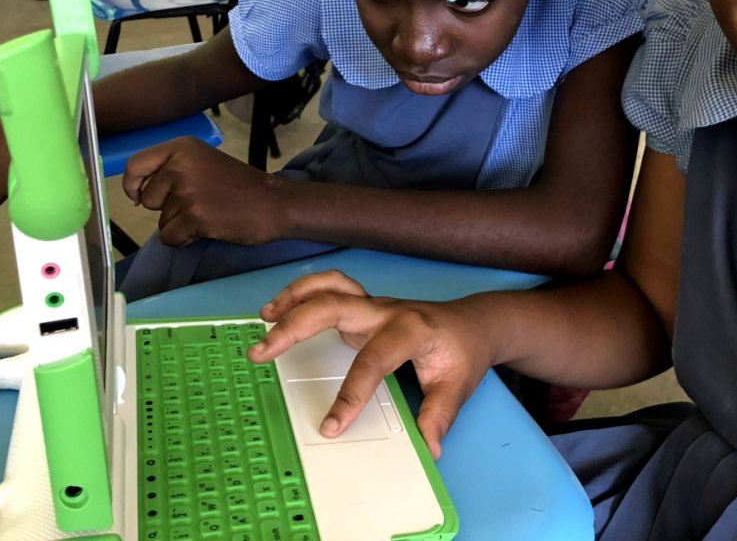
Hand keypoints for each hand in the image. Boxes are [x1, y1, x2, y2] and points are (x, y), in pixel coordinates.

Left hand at [123, 137, 292, 246]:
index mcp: (183, 148)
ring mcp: (187, 191)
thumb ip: (172, 169)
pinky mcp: (194, 216)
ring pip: (161, 221)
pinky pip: (170, 238)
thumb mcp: (204, 163)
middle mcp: (181, 165)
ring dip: (181, 223)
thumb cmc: (240, 185)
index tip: (139, 196)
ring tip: (209, 213)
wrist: (274, 203)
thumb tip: (137, 192)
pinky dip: (186, 239)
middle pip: (148, 199)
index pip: (136, 165)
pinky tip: (209, 227)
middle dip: (167, 208)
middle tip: (199, 202)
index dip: (132, 185)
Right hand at [248, 271, 493, 458]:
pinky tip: (279, 310)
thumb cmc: (463, 351)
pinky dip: (302, 293)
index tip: (331, 426)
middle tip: (262, 352)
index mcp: (412, 329)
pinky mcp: (365, 307)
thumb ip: (438, 417)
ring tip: (263, 321)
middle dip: (295, 326)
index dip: (350, 394)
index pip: (373, 360)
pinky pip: (330, 289)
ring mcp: (374, 305)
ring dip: (294, 298)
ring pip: (329, 287)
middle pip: (336, 306)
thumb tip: (427, 449)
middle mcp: (388, 311)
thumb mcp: (457, 387)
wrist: (474, 323)